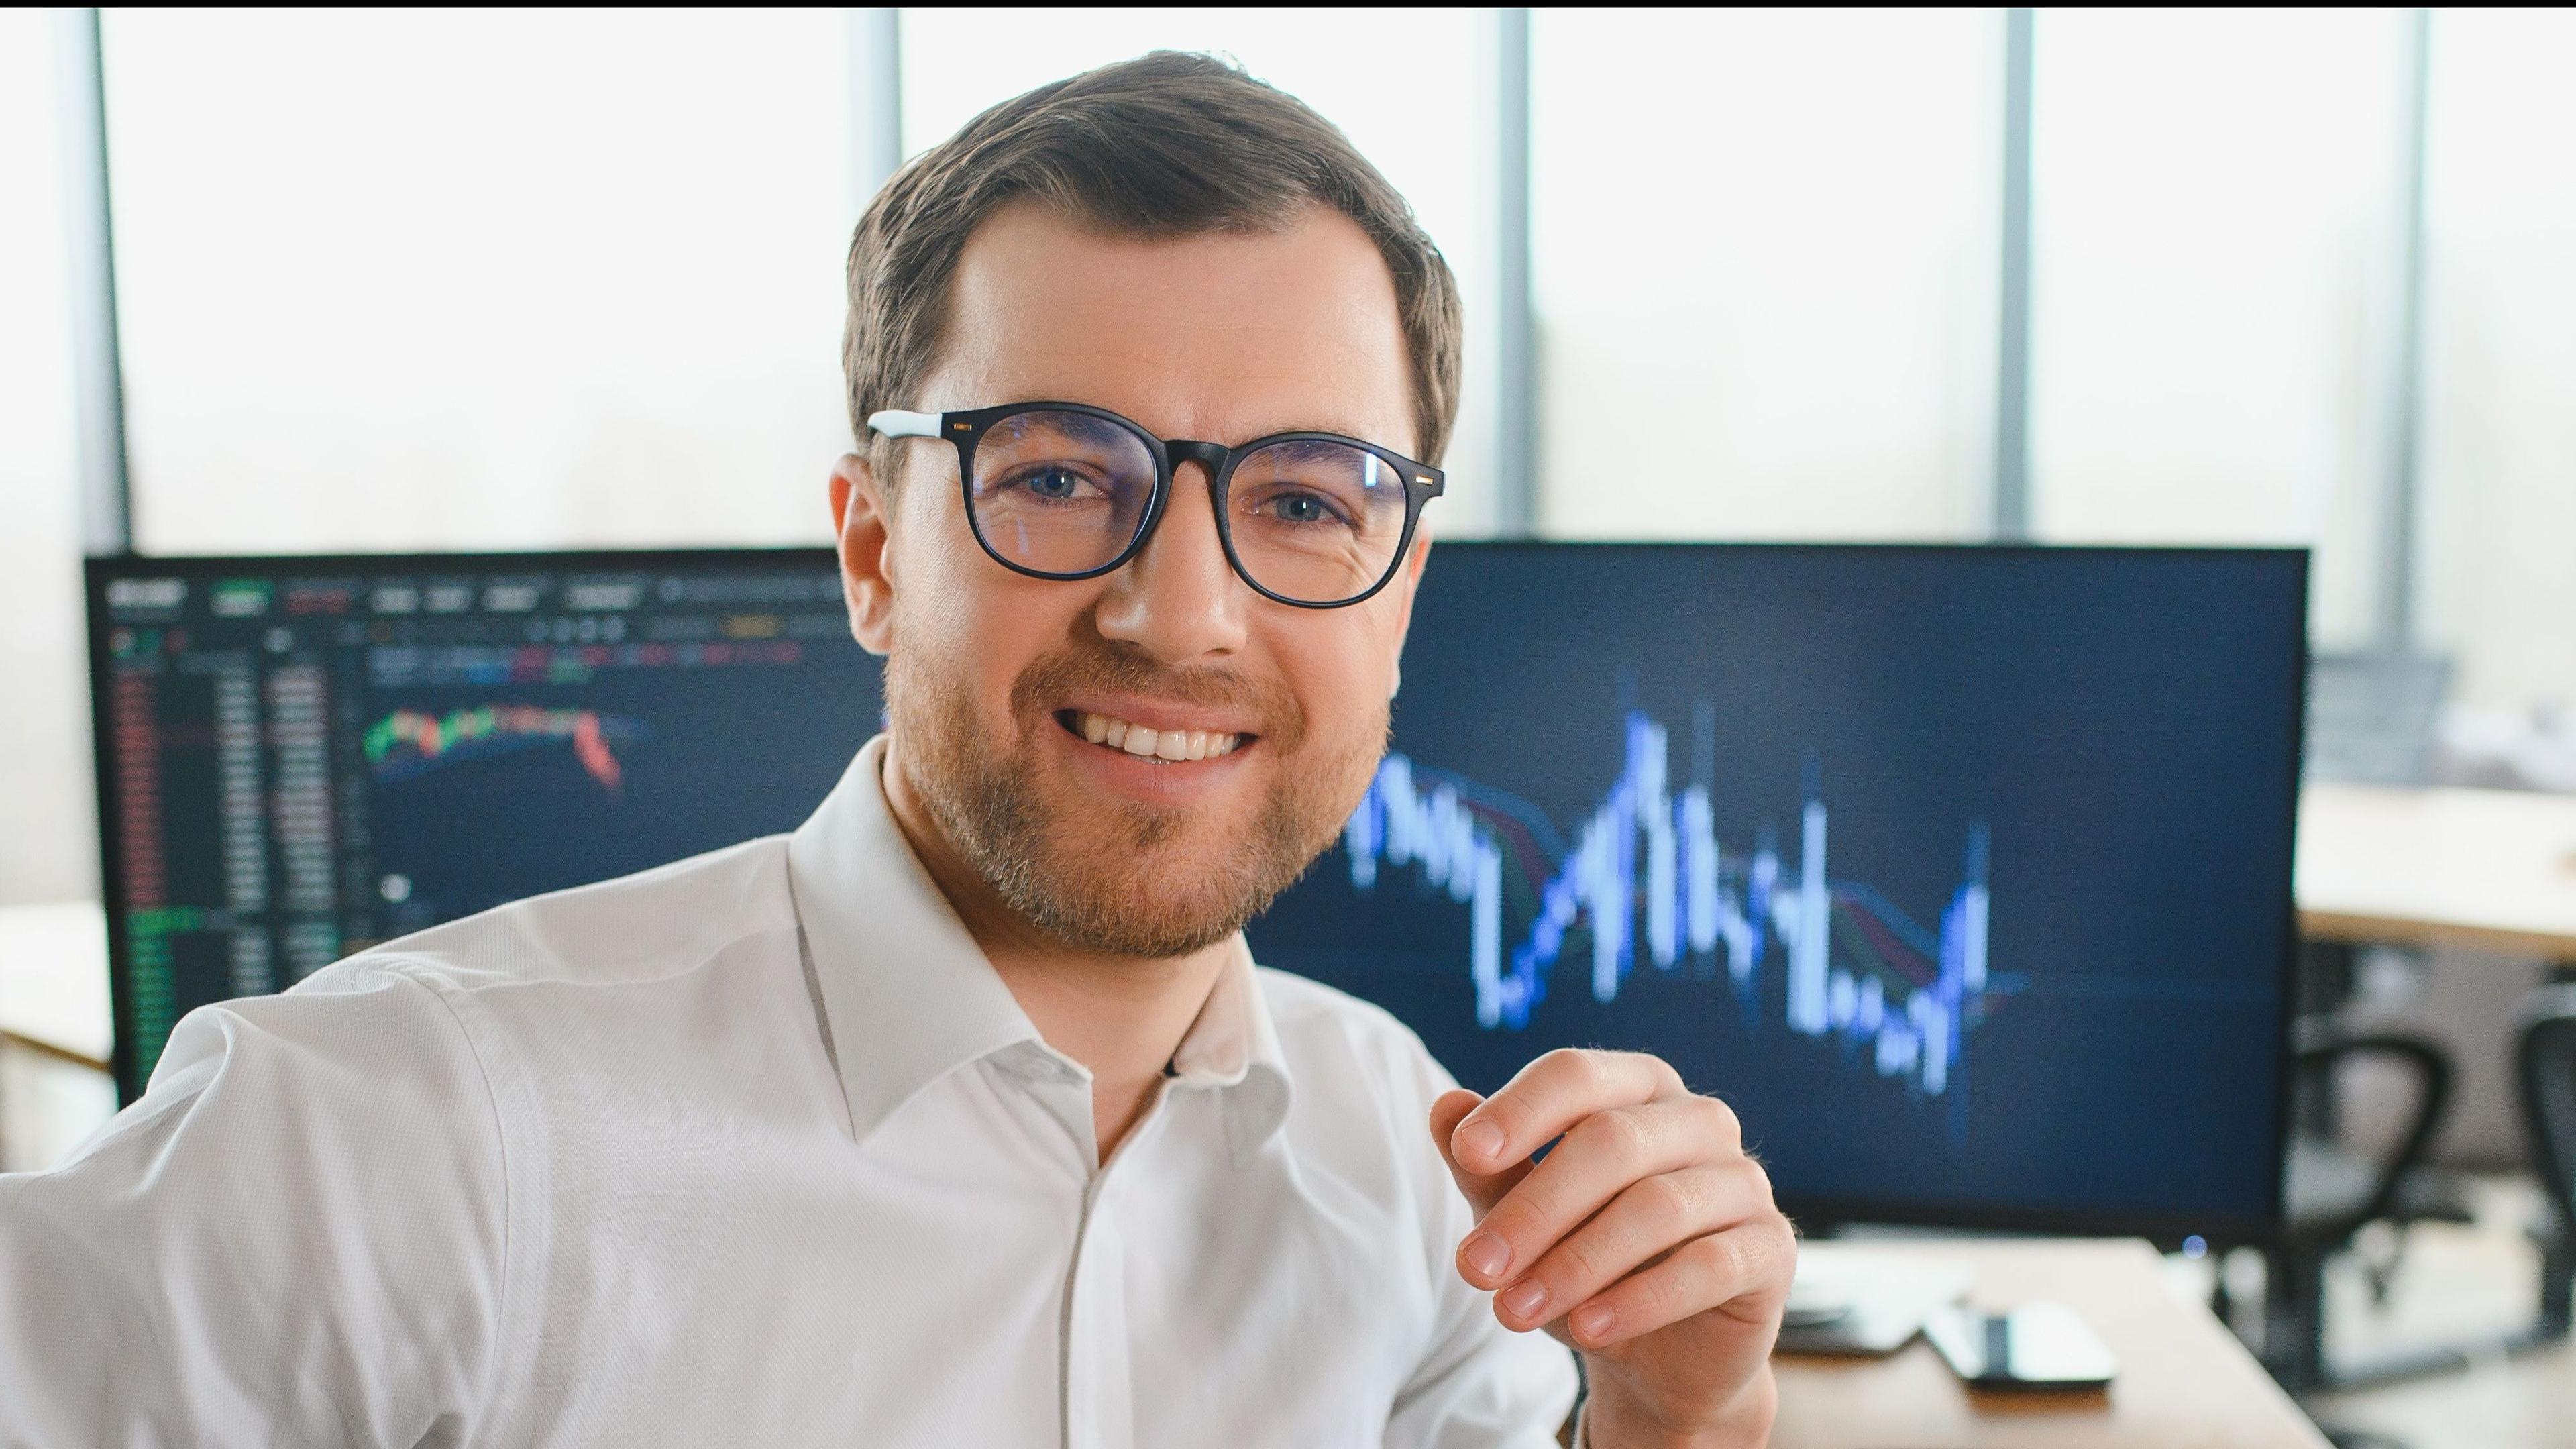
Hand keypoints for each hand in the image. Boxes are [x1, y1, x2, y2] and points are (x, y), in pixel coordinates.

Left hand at [1430, 1049, 1791, 1447]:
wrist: (1660, 1353)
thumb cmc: (1584, 1263)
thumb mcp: (1523, 1217)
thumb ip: (1487, 1167)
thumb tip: (1445, 1108)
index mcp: (1636, 1088)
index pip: (1576, 1074)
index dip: (1520, 1110)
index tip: (1465, 1153)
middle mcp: (1698, 1120)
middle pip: (1612, 1141)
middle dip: (1534, 1208)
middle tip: (1474, 1269)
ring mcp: (1743, 1180)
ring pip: (1657, 1206)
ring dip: (1576, 1263)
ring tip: (1513, 1311)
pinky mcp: (1772, 1249)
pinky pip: (1710, 1264)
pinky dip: (1642, 1298)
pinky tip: (1587, 1328)